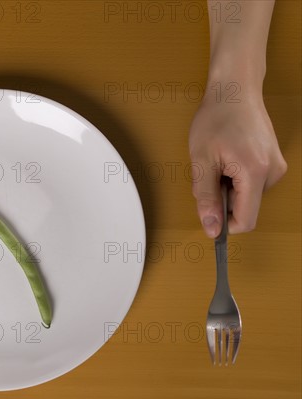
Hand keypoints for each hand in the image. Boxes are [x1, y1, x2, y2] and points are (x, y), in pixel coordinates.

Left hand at [189, 87, 286, 237]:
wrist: (235, 90)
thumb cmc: (216, 118)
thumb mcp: (201, 161)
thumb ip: (206, 197)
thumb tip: (212, 228)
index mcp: (255, 173)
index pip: (247, 220)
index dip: (225, 225)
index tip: (208, 215)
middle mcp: (273, 172)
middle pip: (245, 208)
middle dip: (223, 198)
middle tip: (210, 172)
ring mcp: (276, 166)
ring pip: (247, 196)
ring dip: (228, 187)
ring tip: (219, 161)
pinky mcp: (274, 162)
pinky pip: (252, 184)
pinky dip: (236, 178)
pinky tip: (229, 157)